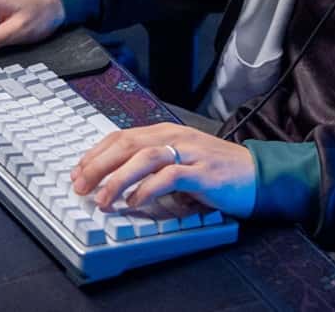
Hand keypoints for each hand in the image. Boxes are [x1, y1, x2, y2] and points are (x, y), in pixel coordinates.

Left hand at [72, 123, 254, 217]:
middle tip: (80, 186)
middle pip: (127, 144)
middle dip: (99, 165)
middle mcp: (174, 137)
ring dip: (118, 178)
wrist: (256, 174)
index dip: (96, 154)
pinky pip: (170, 176)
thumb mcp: (179, 160)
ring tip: (102, 199)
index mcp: (165, 132)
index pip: (121, 137)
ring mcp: (189, 152)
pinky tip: (134, 202)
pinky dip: (148, 189)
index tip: (78, 172)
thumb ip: (152, 165)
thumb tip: (114, 179)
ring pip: (144, 157)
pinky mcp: (202, 171)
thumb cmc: (215, 170)